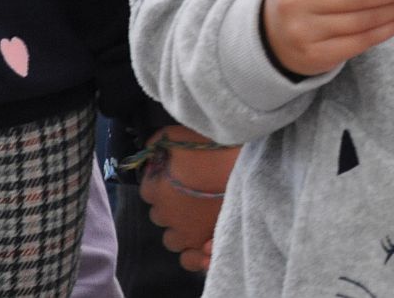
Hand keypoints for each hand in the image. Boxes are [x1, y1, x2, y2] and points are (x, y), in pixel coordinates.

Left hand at [140, 125, 238, 271]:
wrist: (246, 163)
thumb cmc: (213, 146)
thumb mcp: (179, 134)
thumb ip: (161, 141)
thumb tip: (153, 147)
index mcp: (156, 189)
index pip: (147, 188)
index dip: (161, 178)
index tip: (177, 170)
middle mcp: (166, 213)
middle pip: (159, 213)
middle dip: (172, 202)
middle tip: (193, 189)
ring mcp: (185, 231)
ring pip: (172, 237)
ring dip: (181, 226)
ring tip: (201, 213)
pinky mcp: (204, 242)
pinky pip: (190, 259)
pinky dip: (193, 253)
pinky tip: (203, 240)